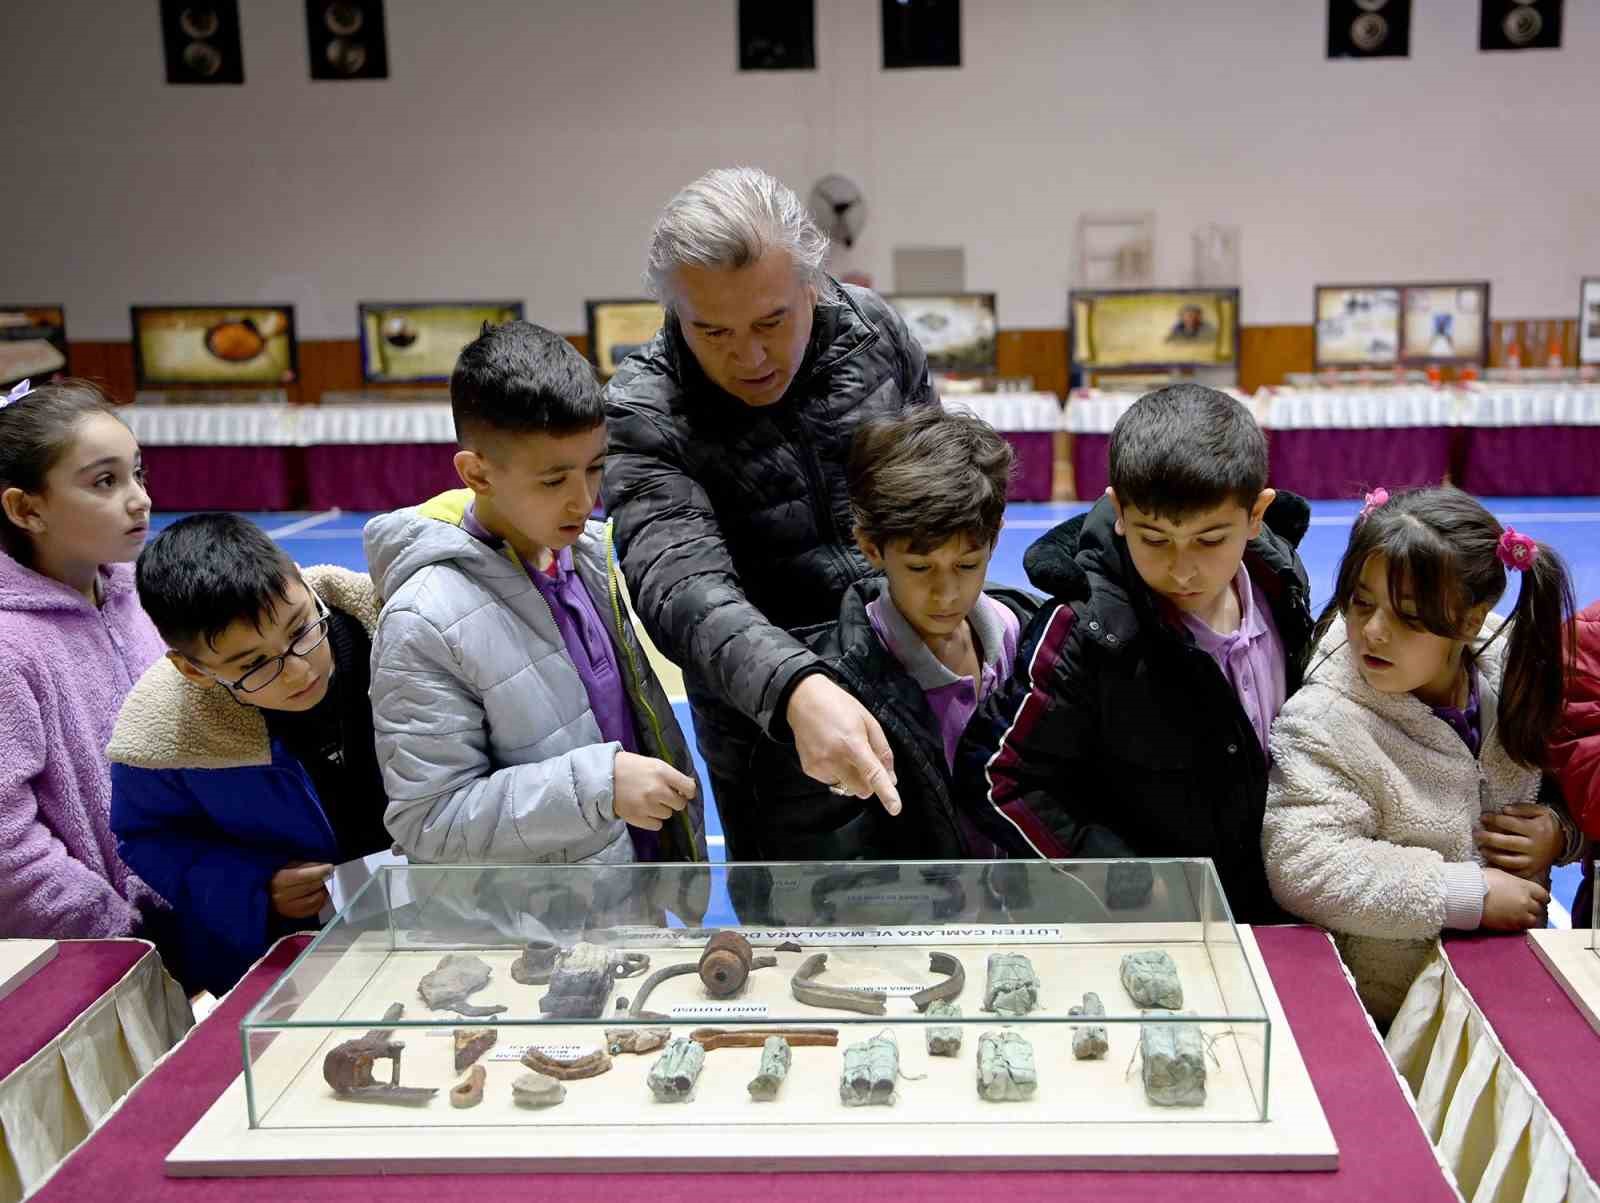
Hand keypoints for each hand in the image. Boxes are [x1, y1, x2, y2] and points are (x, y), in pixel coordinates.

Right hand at [270, 861, 332, 919]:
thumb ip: (306, 866)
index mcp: (279, 881)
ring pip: (314, 900)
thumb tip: (324, 867)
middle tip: (328, 874)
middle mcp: (282, 896)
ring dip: (322, 891)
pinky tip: (320, 894)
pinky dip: (320, 901)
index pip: (303, 876)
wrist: (268, 894)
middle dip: (322, 879)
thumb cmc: (280, 877)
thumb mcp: (289, 866)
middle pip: (310, 887)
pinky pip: (313, 909)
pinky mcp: (294, 916)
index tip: (330, 867)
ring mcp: (287, 908)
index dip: (319, 871)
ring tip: (323, 884)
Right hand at [613, 751, 694, 830]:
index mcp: (662, 772)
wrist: (602, 776)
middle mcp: (657, 789)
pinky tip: (644, 810)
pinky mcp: (638, 818)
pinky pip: (657, 825)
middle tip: (662, 795)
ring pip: (668, 815)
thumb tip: (688, 787)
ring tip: (648, 801)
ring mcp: (648, 805)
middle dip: (673, 800)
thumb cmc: (628, 767)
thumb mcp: (652, 763)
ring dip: (661, 809)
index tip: (684, 792)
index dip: (688, 791)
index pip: (689, 788)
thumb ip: (670, 775)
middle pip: (680, 804)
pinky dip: (652, 820)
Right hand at [786, 675, 901, 815]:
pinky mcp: (810, 770)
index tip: (895, 808)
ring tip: (843, 752)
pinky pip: (832, 782)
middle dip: (868, 782)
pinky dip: (837, 773)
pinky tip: (831, 753)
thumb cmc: (839, 706)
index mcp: (853, 743)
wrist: (803, 699)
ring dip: (852, 778)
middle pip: (862, 789)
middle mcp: (834, 758)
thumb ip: (882, 750)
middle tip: (864, 761)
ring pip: (847, 788)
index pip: (873, 774)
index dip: (886, 793)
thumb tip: (891, 777)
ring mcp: (820, 766)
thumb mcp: (868, 721)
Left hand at [1476, 804, 1563, 876]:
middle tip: (1476, 834)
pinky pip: (1513, 872)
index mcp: (1536, 830)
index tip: (1482, 817)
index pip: (1509, 824)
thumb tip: (1504, 810)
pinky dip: (1500, 868)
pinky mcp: (1531, 871)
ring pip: (1508, 860)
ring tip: (1481, 848)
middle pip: (1506, 843)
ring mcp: (1532, 861)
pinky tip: (1489, 862)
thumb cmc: (1546, 823)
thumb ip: (1522, 808)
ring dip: (1491, 854)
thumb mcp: (1539, 811)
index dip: (1493, 820)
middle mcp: (1534, 847)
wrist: (1563, 841)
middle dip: (1488, 838)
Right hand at [1480, 866, 1549, 930]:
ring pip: (1532, 920)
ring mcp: (1518, 915)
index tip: (1539, 899)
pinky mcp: (1509, 926)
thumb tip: (1513, 885)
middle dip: (1533, 908)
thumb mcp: (1499, 874)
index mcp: (1524, 887)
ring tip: (1520, 916)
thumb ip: (1512, 882)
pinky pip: (1521, 928)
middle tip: (1526, 907)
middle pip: (1539, 908)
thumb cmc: (1479, 880)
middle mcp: (1525, 902)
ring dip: (1528, 918)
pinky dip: (1518, 925)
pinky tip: (1511, 921)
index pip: (1543, 894)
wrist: (1467, 895)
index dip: (1541, 897)